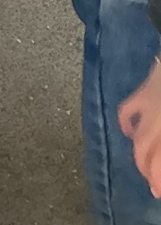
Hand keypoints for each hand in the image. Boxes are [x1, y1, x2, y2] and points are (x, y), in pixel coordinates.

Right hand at [120, 56, 160, 197]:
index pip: (157, 158)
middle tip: (153, 189)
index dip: (157, 177)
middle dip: (148, 173)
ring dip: (139, 157)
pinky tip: (128, 133)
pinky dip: (126, 124)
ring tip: (142, 170)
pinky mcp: (142, 91)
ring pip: (136, 137)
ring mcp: (146, 105)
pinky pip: (127, 111)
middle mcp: (154, 120)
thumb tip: (156, 151)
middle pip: (146, 152)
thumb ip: (160, 133)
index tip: (157, 192)